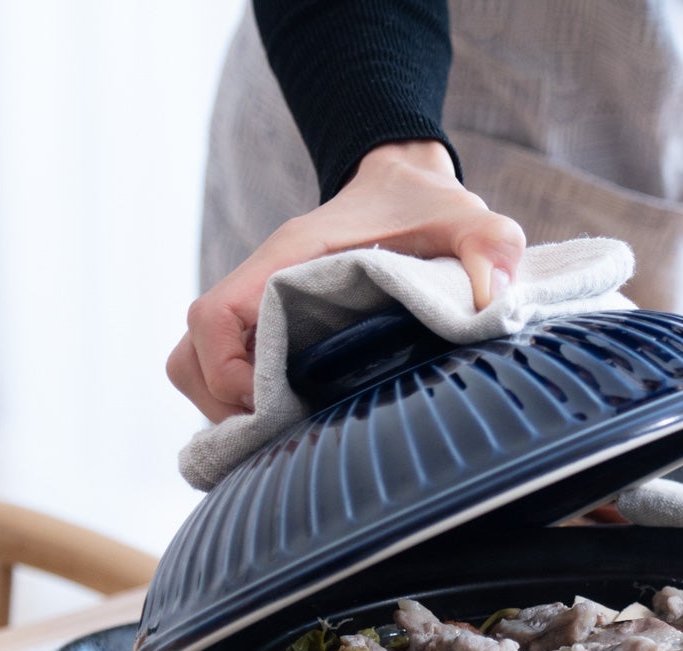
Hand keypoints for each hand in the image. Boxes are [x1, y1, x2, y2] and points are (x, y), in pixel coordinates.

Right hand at [166, 140, 525, 421]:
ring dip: (225, 410)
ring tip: (283, 433)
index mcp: (289, 259)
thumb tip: (491, 298)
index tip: (273, 405)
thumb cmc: (429, 207)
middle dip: (224, 406)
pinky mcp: (264, 329)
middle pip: (190, 356)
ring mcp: (256, 308)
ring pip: (194, 368)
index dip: (227, 372)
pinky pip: (221, 373)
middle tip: (284, 433)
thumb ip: (490, 247)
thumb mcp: (469, 220)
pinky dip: (237, 404)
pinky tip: (291, 423)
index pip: (212, 318)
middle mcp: (259, 283)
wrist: (404, 185)